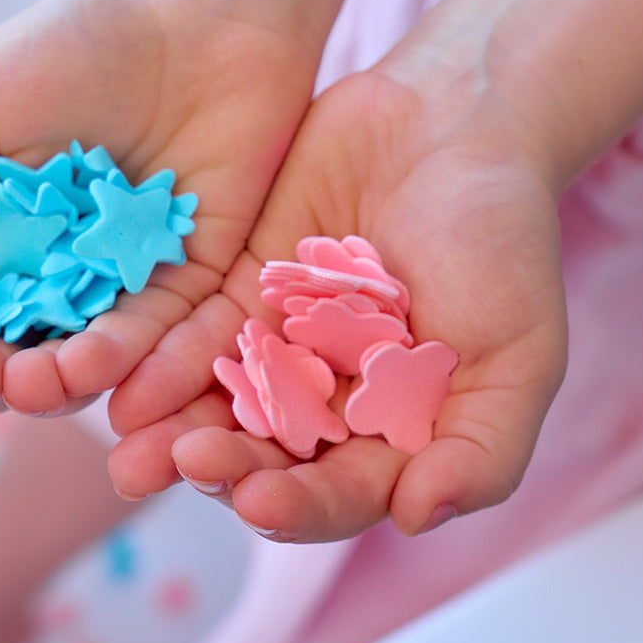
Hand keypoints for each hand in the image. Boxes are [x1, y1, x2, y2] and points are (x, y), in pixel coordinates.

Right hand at [0, 0, 317, 414]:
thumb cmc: (76, 45)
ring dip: (58, 381)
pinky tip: (111, 381)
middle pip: (17, 348)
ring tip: (32, 383)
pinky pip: (170, 334)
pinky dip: (143, 365)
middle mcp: (59, 276)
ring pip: (90, 356)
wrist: (194, 17)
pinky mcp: (193, 281)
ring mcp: (125, 284)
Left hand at [107, 61, 568, 538]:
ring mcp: (277, 350)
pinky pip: (194, 338)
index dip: (301, 505)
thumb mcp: (518, 352)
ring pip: (220, 406)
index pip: (340, 491)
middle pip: (267, 457)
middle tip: (184, 467)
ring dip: (173, 434)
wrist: (452, 125)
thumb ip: (482, 446)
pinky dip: (161, 365)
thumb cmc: (501, 241)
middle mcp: (327, 403)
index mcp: (391, 433)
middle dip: (224, 468)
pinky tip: (124, 387)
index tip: (259, 503)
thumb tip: (420, 518)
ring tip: (129, 456)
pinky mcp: (237, 295)